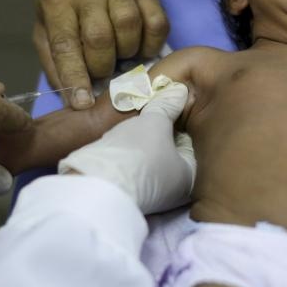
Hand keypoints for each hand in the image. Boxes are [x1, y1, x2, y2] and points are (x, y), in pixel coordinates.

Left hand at [34, 0, 168, 108]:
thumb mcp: (46, 21)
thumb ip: (53, 58)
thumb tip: (69, 97)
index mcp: (58, 1)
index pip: (65, 43)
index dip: (74, 76)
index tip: (82, 103)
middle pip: (100, 37)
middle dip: (102, 65)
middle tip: (102, 71)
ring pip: (129, 27)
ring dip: (126, 52)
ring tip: (120, 54)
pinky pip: (156, 23)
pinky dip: (150, 43)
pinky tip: (139, 45)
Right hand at [58, 82, 193, 213]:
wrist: (96, 182)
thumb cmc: (136, 154)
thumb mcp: (155, 122)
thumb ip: (167, 105)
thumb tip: (180, 91)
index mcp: (189, 177)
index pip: (190, 141)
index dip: (179, 120)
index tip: (167, 105)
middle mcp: (174, 191)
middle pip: (170, 151)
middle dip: (160, 133)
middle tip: (149, 112)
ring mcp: (150, 195)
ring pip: (149, 159)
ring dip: (141, 143)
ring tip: (132, 124)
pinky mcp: (127, 193)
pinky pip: (133, 167)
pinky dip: (128, 154)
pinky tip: (119, 141)